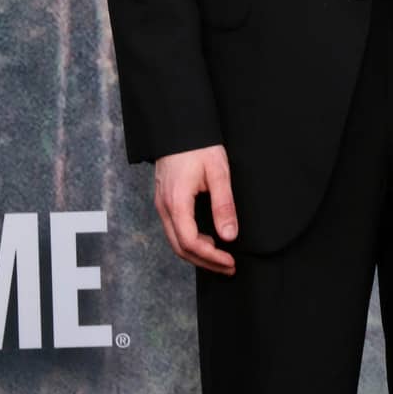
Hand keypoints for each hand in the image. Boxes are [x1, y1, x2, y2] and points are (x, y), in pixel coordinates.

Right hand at [154, 144, 238, 274]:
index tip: (231, 261)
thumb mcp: (218, 172)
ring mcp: (161, 204)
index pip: (190, 242)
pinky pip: (174, 230)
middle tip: (229, 267)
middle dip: (205, 262)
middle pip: (180, 248)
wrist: (179, 127)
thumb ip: (223, 204)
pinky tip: (207, 240)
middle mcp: (164, 207)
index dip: (211, 257)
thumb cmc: (199, 146)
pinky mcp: (164, 201)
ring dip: (197, 254)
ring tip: (221, 258)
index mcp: (176, 202)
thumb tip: (229, 236)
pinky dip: (190, 242)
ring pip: (175, 241)